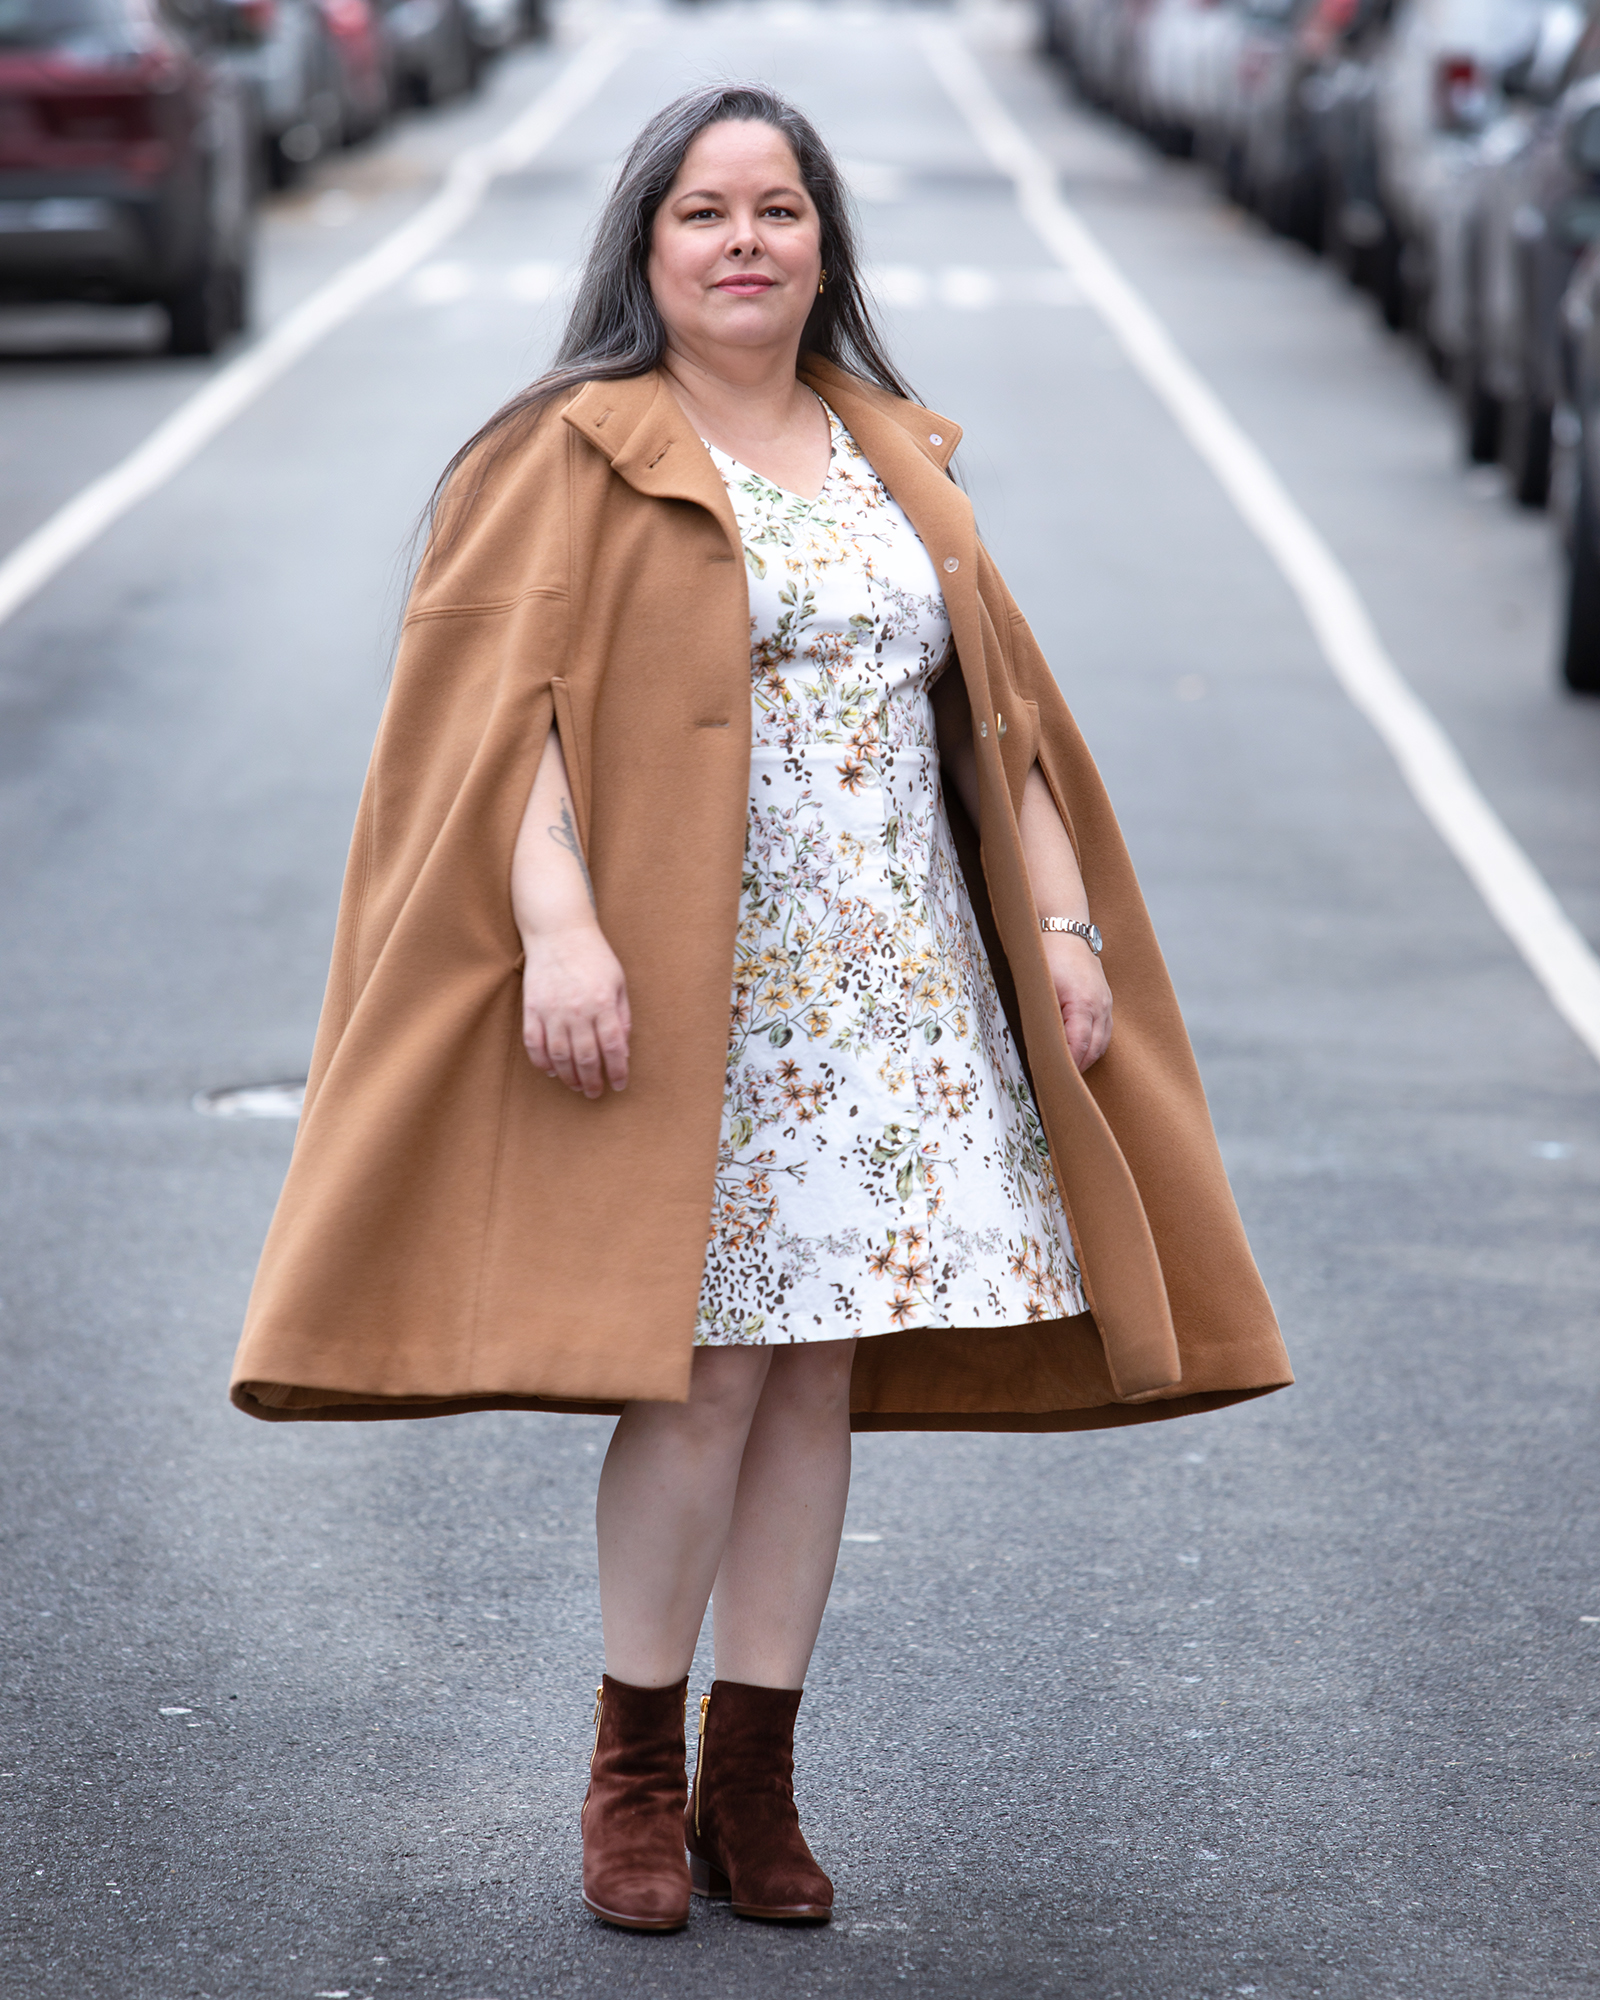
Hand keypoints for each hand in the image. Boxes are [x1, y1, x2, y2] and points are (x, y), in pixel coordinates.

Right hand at [521, 923, 630, 1098]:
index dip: (618, 1070)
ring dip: (569, 1076)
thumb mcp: (619, 982)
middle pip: (586, 1057)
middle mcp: (578, 1010)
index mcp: (603, 1003)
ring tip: (576, 1086)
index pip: (614, 1047)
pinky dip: (542, 1062)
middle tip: (595, 1093)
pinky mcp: (532, 1008)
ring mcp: (552, 1010)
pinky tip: (552, 1071)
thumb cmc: (594, 956)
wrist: (559, 932)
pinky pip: (535, 1043)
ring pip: (560, 1055)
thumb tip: (624, 1048)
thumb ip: (622, 1015)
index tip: (619, 1084)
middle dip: (593, 1080)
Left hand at [1042, 933, 1112, 1072]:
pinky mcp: (1105, 1002)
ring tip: (1064, 1074)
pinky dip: (1090, 1046)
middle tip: (1055, 1084)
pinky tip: (1075, 1054)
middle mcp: (1101, 1006)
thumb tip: (1036, 1047)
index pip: (1078, 1046)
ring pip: (1100, 1044)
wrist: (1063, 929)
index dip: (1066, 1066)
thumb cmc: (1046, 956)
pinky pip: (1102, 1033)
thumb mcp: (1039, 988)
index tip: (1051, 1081)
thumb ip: (1042, 1019)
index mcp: (1084, 1003)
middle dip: (1076, 1069)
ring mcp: (1106, 1004)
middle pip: (1092, 1050)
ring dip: (1084, 1060)